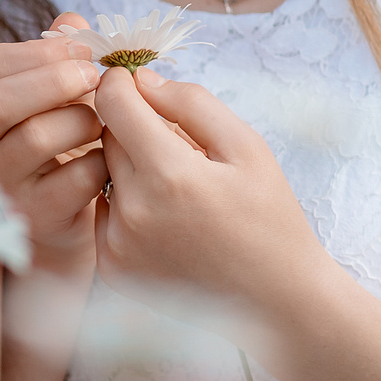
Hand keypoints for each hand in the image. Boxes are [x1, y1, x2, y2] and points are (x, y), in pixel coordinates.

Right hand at [0, 15, 107, 265]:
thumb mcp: (53, 86)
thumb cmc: (57, 129)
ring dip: (82, 121)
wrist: (65, 202)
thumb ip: (60, 50)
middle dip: (57, 81)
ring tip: (100, 123)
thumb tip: (72, 22)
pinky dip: (99, 163)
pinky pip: (72, 180)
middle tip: (95, 76)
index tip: (82, 48)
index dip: (39, 52)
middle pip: (1, 102)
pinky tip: (107, 160)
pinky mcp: (33, 214)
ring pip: (36, 138)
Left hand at [95, 66, 329, 316]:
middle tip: (180, 148)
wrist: (276, 301)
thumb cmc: (269, 218)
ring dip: (130, 169)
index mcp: (169, 175)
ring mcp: (117, 246)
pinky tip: (168, 221)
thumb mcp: (247, 147)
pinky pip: (104, 213)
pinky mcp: (112, 269)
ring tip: (179, 190)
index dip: (123, 83)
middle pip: (107, 138)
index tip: (138, 83)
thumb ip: (191, 104)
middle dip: (135, 129)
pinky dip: (127, 206)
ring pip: (103, 175)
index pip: (111, 102)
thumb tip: (141, 80)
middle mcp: (133, 212)